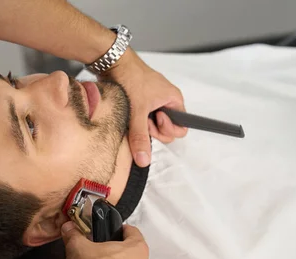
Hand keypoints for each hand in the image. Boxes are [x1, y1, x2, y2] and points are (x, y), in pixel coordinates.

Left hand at [104, 49, 187, 166]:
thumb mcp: (137, 111)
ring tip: (133, 114)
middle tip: (141, 118)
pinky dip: (135, 120)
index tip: (155, 120)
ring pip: (152, 126)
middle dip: (153, 129)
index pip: (182, 128)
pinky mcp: (142, 104)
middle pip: (166, 130)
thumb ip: (140, 137)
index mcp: (174, 101)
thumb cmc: (131, 78)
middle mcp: (166, 102)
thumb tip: (144, 159)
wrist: (113, 62)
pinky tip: (128, 113)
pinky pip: (143, 120)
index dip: (168, 130)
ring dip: (142, 125)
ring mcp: (154, 103)